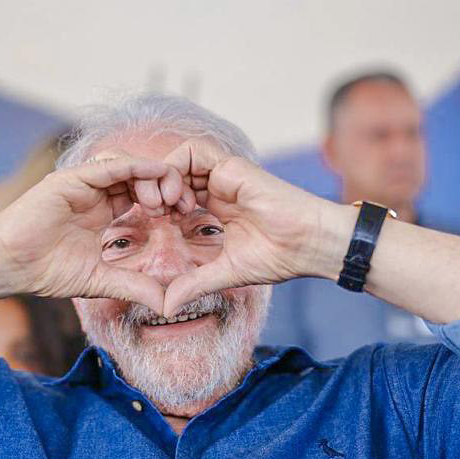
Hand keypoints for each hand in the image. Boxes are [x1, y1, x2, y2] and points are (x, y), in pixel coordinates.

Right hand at [0, 154, 193, 313]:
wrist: (9, 266)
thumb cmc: (46, 272)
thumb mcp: (101, 281)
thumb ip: (133, 286)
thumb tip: (166, 304)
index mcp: (105, 211)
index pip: (144, 195)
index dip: (168, 202)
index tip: (187, 217)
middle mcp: (97, 193)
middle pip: (142, 176)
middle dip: (168, 186)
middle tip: (185, 205)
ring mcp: (84, 183)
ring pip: (129, 166)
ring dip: (155, 176)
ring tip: (169, 197)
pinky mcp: (71, 178)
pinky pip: (109, 165)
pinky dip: (134, 166)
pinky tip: (154, 173)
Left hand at [161, 137, 342, 315]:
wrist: (309, 244)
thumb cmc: (279, 257)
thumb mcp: (225, 273)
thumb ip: (194, 284)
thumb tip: (166, 306)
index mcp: (217, 206)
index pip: (176, 194)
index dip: (158, 205)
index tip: (154, 226)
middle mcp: (218, 186)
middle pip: (172, 174)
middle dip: (153, 189)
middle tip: (150, 213)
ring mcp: (223, 174)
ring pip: (177, 160)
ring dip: (161, 180)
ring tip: (162, 207)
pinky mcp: (231, 166)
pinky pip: (192, 152)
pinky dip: (175, 169)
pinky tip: (178, 199)